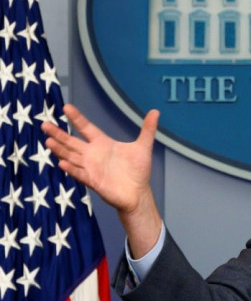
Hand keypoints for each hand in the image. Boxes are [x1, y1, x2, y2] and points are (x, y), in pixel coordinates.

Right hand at [42, 104, 162, 256]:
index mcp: (103, 144)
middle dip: (59, 134)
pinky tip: (62, 164)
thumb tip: (156, 111)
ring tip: (49, 142)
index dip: (77, 118)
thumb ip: (147, 129)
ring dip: (60, 151)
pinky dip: (72, 170)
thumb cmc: (138, 170)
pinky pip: (80, 174)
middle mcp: (93, 154)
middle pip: (72, 142)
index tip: (66, 107)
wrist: (138, 193)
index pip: (86, 128)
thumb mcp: (143, 147)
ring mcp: (91, 168)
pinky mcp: (93, 181)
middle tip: (44, 124)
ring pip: (71, 157)